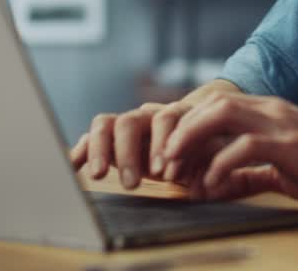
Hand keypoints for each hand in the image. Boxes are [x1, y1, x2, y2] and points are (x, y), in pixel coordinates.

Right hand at [69, 80, 242, 189]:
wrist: (209, 132)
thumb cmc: (216, 150)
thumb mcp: (223, 156)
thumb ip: (223, 163)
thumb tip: (224, 179)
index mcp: (179, 116)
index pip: (166, 119)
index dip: (163, 144)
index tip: (165, 171)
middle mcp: (151, 116)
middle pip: (131, 120)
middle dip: (129, 151)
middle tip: (131, 181)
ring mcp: (130, 125)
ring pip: (108, 123)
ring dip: (103, 149)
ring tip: (101, 175)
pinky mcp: (112, 139)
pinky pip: (93, 136)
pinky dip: (82, 149)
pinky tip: (72, 165)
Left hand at [161, 94, 297, 208]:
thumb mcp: (282, 170)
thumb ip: (250, 173)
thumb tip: (218, 185)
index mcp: (269, 112)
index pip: (216, 105)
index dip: (187, 127)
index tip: (170, 157)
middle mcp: (272, 109)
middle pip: (212, 102)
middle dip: (181, 130)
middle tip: (164, 162)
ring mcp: (281, 123)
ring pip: (223, 113)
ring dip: (192, 139)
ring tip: (177, 167)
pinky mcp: (290, 144)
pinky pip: (245, 146)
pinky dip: (221, 164)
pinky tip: (212, 185)